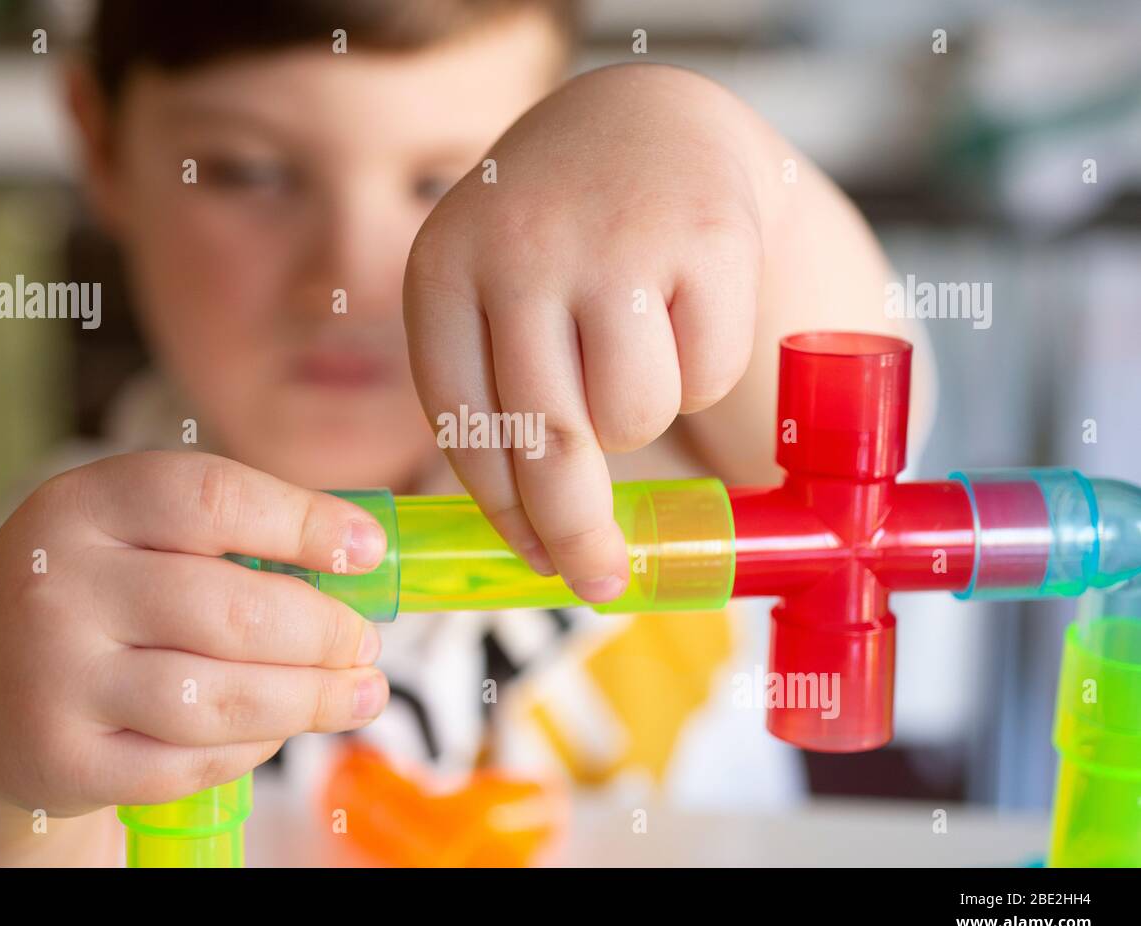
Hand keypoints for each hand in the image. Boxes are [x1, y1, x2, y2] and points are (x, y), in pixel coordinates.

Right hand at [0, 451, 389, 862]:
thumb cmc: (92, 596)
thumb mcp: (131, 534)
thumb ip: (231, 535)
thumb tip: (360, 559)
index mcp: (84, 505)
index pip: (212, 499)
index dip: (304, 523)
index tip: (368, 551)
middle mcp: (57, 586)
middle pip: (230, 609)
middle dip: (325, 631)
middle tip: (368, 643)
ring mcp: (52, 678)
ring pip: (218, 698)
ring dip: (309, 699)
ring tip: (359, 692)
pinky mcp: (62, 759)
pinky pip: (190, 761)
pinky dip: (253, 747)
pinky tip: (281, 728)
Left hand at [404, 64, 773, 601]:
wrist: (645, 124)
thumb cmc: (559, 243)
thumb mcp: (493, 296)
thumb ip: (498, 398)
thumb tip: (540, 550)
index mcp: (440, 271)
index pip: (465, 430)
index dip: (504, 516)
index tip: (538, 564)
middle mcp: (517, 248)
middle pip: (549, 443)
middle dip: (576, 533)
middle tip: (598, 579)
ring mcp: (613, 237)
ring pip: (632, 414)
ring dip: (639, 419)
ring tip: (632, 356)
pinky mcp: (706, 235)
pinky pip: (706, 373)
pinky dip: (701, 371)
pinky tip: (682, 312)